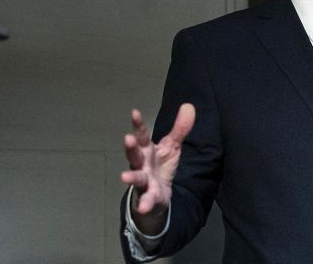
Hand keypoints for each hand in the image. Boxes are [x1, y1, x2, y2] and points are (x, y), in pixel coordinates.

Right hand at [120, 104, 195, 233]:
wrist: (157, 196)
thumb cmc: (160, 166)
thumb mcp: (172, 146)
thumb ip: (180, 129)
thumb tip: (189, 106)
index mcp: (147, 150)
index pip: (142, 135)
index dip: (138, 124)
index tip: (134, 112)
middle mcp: (142, 164)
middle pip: (135, 155)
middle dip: (131, 148)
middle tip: (127, 139)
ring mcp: (144, 181)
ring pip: (136, 178)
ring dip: (131, 177)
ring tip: (124, 176)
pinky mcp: (149, 197)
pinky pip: (147, 200)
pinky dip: (145, 203)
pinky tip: (144, 206)